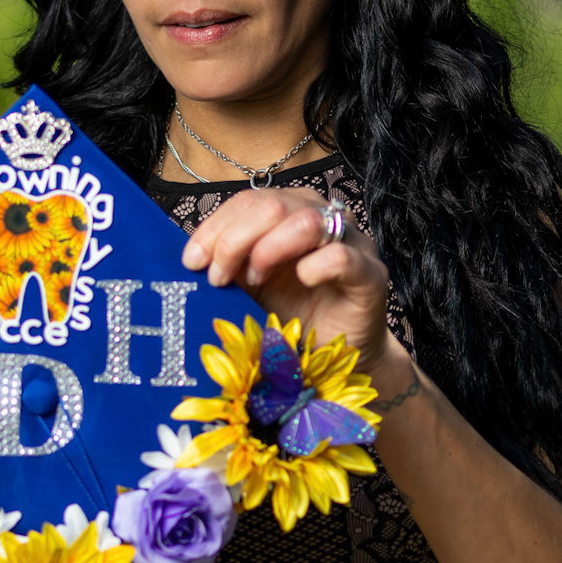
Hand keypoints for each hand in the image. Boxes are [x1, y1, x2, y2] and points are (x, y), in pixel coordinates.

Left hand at [180, 185, 395, 379]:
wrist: (340, 361)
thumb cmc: (294, 317)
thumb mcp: (250, 286)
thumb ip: (228, 264)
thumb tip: (189, 257)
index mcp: (292, 212)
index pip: (249, 201)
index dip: (215, 227)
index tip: (192, 262)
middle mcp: (323, 218)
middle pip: (272, 206)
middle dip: (235, 240)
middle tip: (218, 277)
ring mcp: (352, 243)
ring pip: (306, 221)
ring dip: (268, 249)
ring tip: (254, 280)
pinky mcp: (371, 276)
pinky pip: (342, 257)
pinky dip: (314, 267)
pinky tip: (300, 281)